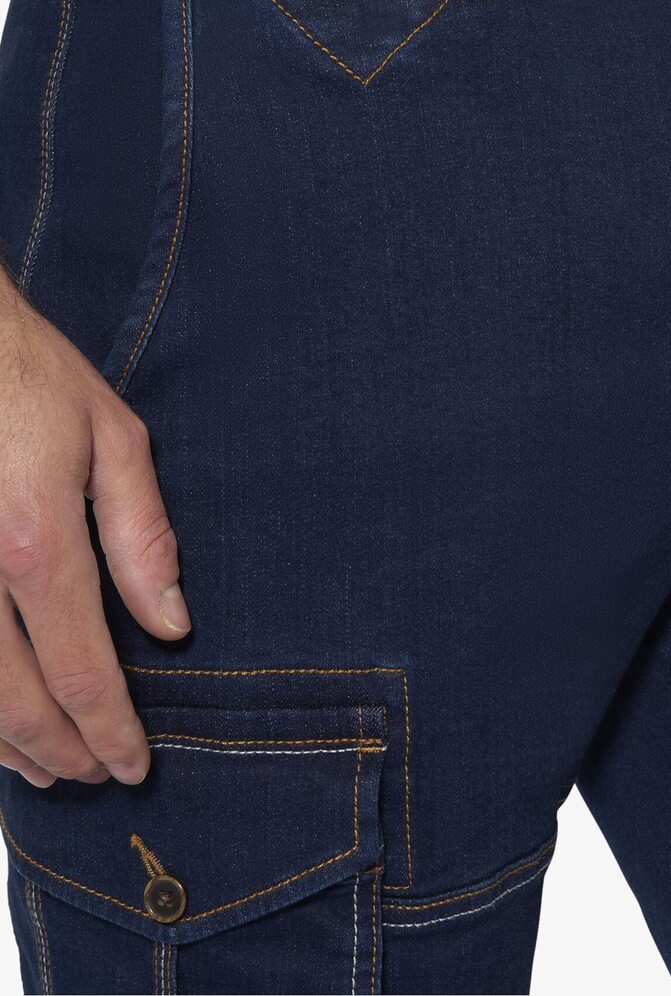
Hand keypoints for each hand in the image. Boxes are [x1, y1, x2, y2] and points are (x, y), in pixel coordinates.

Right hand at [0, 275, 188, 787]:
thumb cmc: (28, 376)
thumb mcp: (111, 437)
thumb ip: (142, 535)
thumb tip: (172, 623)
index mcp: (31, 540)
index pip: (81, 668)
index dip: (110, 729)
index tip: (135, 764)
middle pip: (14, 699)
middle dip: (61, 751)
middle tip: (96, 776)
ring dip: (4, 745)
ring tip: (45, 768)